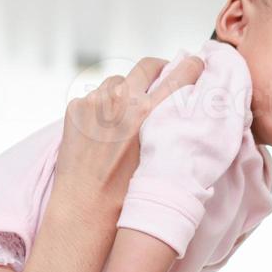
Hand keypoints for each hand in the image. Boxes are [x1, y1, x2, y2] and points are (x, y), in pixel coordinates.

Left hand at [54, 55, 204, 214]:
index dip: (191, 66)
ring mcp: (93, 102)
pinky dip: (102, 106)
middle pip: (146, 66)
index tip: (196, 63)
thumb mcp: (158, 159)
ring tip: (126, 114)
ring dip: (125, 91)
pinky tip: (104, 129)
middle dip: (159, 69)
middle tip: (163, 77)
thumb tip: (177, 110)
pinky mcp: (75, 108)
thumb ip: (166, 129)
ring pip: (117, 81)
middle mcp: (118, 100)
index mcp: (145, 113)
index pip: (178, 75)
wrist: (83, 209)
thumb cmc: (125, 195)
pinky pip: (95, 96)